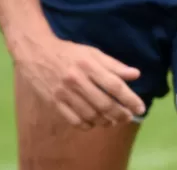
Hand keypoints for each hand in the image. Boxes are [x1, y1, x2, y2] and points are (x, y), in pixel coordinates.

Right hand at [13, 34, 145, 127]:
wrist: (36, 52)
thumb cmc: (69, 52)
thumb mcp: (93, 53)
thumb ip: (114, 65)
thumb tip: (136, 75)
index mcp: (89, 65)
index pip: (114, 85)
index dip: (130, 98)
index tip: (140, 107)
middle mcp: (76, 80)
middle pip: (103, 103)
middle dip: (120, 113)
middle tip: (129, 117)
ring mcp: (63, 93)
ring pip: (89, 114)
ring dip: (105, 121)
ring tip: (114, 121)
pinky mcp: (53, 102)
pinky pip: (73, 119)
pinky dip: (86, 125)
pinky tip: (94, 123)